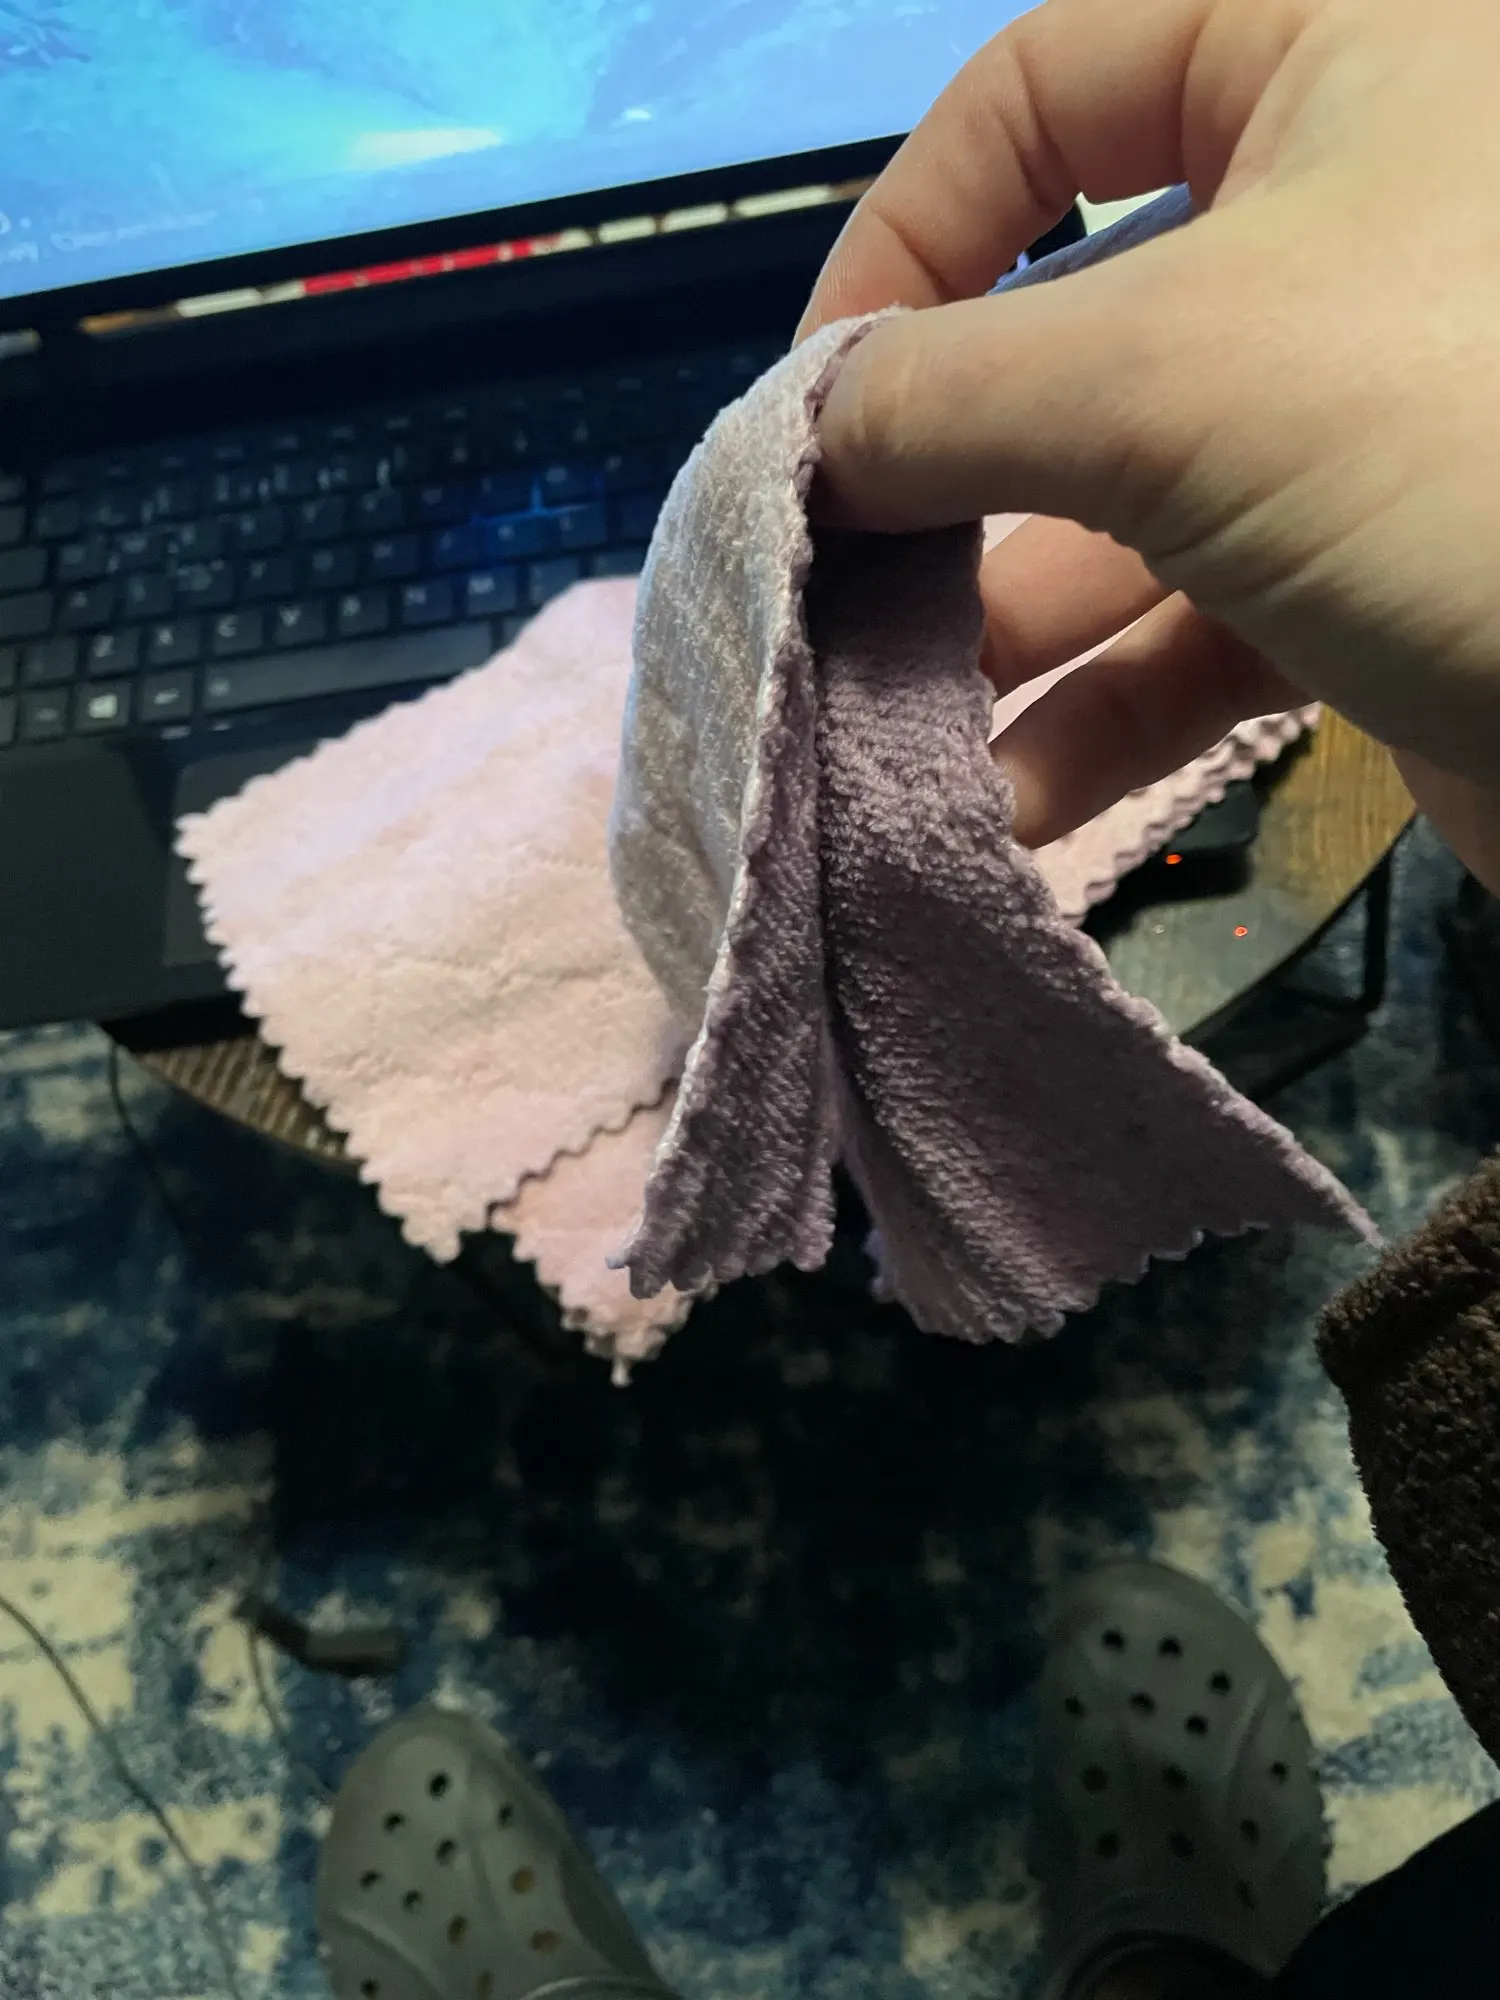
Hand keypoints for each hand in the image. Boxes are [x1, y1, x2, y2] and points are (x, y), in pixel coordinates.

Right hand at [799, 0, 1499, 887]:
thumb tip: (795, 435)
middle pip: (1066, 326)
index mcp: (1335, 46)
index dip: (904, 235)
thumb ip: (942, 391)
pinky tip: (1010, 809)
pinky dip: (1103, 714)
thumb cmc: (1465, 451)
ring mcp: (1369, 410)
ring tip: (895, 742)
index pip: (1045, 81)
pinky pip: (1203, 625)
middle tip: (833, 614)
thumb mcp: (1171, 379)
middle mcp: (1353, 211)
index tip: (819, 410)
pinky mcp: (1384, 578)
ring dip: (1001, 632)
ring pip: (1124, 505)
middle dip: (941, 489)